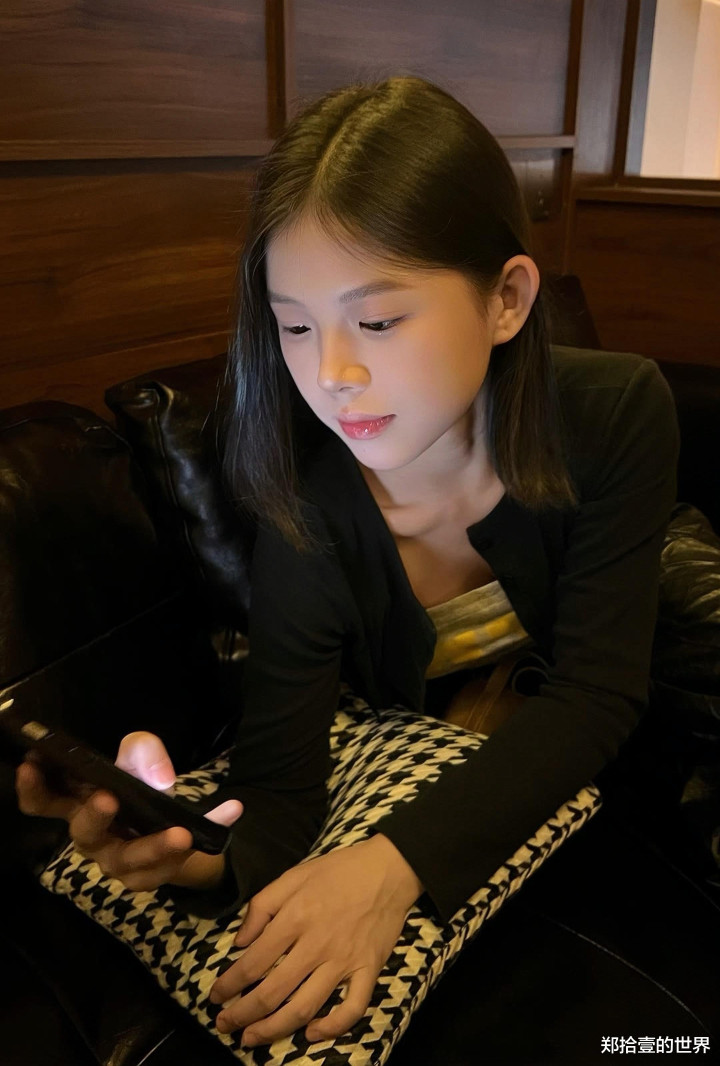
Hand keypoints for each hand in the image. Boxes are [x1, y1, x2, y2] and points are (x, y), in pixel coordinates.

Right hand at [16, 731, 242, 891]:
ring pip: (132, 859)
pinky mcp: (152, 875)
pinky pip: (175, 862)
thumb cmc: (140, 788)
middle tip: (108, 799)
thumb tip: (160, 778)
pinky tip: (231, 811)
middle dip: (94, 816)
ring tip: (181, 832)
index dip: (34, 788)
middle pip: (84, 834)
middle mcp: (93, 838)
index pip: (43, 802)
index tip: (33, 764)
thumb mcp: (141, 758)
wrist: (173, 824)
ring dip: (155, 845)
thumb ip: (142, 752)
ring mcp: (120, 862)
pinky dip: (207, 832)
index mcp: (80, 805)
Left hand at [209, 833, 422, 1046]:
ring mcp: (345, 961)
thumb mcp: (293, 875)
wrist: (388, 868)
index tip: (215, 997)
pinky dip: (332, 1028)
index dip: (229, 985)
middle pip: (273, 992)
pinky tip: (311, 1034)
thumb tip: (240, 942)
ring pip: (305, 1007)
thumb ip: (262, 905)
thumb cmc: (338, 870)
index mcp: (295, 918)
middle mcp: (316, 945)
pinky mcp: (369, 970)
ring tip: (253, 1038)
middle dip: (242, 1014)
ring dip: (274, 1029)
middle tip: (225, 1025)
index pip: (253, 962)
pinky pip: (352, 1008)